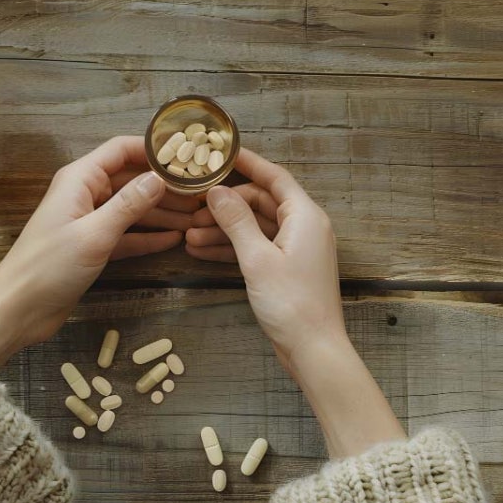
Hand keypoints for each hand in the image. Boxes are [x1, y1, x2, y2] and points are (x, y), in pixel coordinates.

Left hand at [0, 136, 197, 369]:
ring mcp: (89, 221)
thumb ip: (129, 204)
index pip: (121, 150)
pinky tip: (174, 240)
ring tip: (195, 218)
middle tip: (200, 194)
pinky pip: (127, 234)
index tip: (188, 157)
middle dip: (165, 185)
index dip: (154, 151)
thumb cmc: (49, 267)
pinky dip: (148, 236)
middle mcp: (85, 194)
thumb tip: (160, 178)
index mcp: (79, 180)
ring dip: (161, 213)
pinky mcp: (93, 246)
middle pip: (131, 179)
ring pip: (132, 208)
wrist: (18, 310)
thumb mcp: (95, 234)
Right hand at [185, 149, 345, 366]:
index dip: (246, 163)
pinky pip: (258, 248)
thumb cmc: (292, 304)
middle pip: (261, 202)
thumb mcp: (257, 259)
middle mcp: (305, 227)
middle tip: (192, 209)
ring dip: (224, 230)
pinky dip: (233, 248)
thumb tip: (216, 191)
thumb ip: (236, 221)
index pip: (274, 177)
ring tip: (189, 236)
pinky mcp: (289, 269)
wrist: (313, 349)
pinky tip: (202, 251)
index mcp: (305, 216)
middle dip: (226, 205)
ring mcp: (297, 249)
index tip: (219, 153)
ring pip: (256, 227)